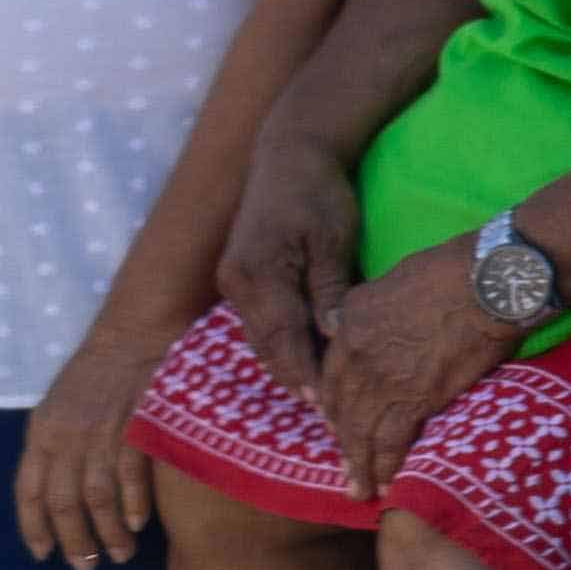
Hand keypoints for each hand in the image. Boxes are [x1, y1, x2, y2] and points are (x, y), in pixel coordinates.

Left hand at [13, 315, 177, 569]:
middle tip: (86, 565)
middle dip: (73, 541)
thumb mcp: (58, 404)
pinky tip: (138, 523)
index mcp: (42, 432)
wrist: (135, 330)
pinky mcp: (136, 425)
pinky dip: (133, 504)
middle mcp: (66, 436)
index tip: (43, 555)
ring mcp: (102, 431)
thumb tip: (52, 488)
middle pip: (63, 502)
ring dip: (107, 532)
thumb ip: (52, 443)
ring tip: (118, 554)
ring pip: (97, 497)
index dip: (33, 527)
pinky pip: (130, 475)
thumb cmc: (97, 370)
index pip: (28, 491)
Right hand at [214, 136, 360, 405]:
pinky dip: (283, 345)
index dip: (304, 374)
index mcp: (257, 273)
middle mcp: (237, 283)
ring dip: (289, 366)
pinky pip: (262, 323)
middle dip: (296, 379)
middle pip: (267, 346)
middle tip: (329, 415)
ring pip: (262, 339)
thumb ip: (330, 289)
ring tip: (322, 400)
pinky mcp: (241, 281)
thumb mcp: (333, 238)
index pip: (282, 337)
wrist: (289, 154)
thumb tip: (336, 337)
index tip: (327, 405)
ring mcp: (234, 283)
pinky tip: (308, 363)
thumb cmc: (318, 192)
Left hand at [311, 238, 518, 497]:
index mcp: (351, 324)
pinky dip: (387, 466)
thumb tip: (346, 324)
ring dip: (360, 466)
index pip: (332, 376)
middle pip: (343, 410)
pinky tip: (387, 485)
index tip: (336, 423)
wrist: (488, 281)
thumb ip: (364, 307)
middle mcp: (357, 356)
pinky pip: (393, 442)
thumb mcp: (392, 277)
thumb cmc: (452, 269)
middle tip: (347, 467)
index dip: (334, 405)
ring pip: (361, 433)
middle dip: (344, 443)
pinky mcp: (416, 400)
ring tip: (359, 490)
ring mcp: (384, 381)